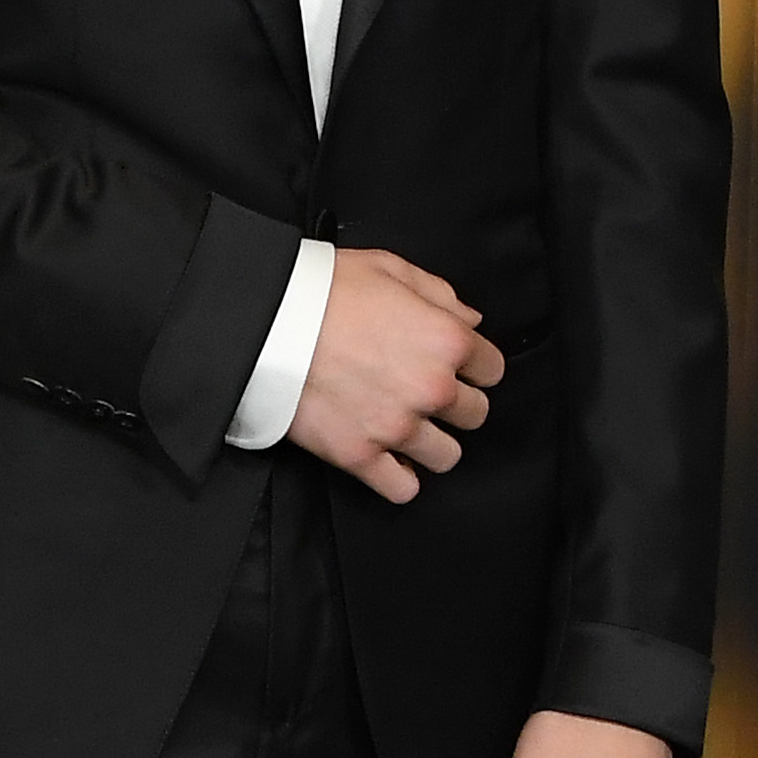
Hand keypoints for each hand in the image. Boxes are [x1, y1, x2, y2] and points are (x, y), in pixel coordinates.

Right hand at [288, 248, 502, 505]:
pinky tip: (389, 460)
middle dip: (455, 404)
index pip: (493, 369)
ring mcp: (397, 427)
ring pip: (447, 456)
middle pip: (475, 415)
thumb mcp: (389, 268)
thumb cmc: (323, 290)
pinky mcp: (360, 455)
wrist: (265, 323)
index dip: (474, 365)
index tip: (456, 365)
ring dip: (432, 443)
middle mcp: (431, 389)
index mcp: (446, 341)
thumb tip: (469, 319)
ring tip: (407, 428)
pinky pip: (403, 488)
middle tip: (425, 393)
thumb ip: (439, 294)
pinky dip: (400, 479)